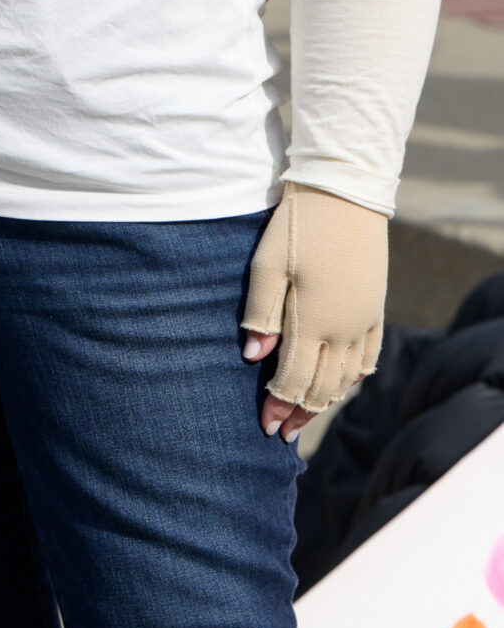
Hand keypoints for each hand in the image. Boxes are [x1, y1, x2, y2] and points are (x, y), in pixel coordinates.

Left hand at [242, 182, 388, 439]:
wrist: (343, 194)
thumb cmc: (297, 227)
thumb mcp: (267, 264)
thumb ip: (261, 313)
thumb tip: (253, 357)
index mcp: (314, 322)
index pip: (295, 379)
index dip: (278, 405)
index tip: (265, 426)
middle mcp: (344, 329)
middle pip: (323, 386)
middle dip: (300, 412)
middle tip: (283, 433)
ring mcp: (364, 319)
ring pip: (348, 376)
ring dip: (327, 399)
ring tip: (308, 414)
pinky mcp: (375, 306)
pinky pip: (369, 355)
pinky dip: (357, 376)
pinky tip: (348, 384)